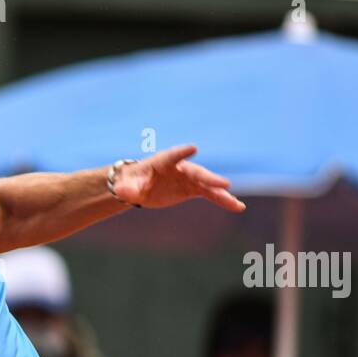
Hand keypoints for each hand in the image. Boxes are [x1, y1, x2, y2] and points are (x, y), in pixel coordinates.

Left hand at [113, 145, 244, 212]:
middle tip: (224, 184)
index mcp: (162, 162)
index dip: (182, 153)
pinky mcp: (193, 188)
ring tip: (236, 204)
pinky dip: (222, 200)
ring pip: (208, 185)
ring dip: (222, 194)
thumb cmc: (131, 182)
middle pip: (196, 172)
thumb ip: (127, 188)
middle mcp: (180, 167)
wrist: (140, 185)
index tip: (193, 149)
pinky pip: (210, 194)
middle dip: (209, 178)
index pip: (173, 156)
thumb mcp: (127, 186)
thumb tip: (121, 191)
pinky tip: (237, 207)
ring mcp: (188, 178)